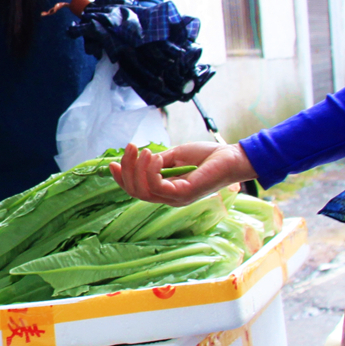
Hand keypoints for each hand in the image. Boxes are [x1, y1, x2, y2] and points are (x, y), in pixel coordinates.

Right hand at [109, 141, 256, 206]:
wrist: (232, 157)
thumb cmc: (208, 156)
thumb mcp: (176, 156)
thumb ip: (158, 161)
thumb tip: (141, 159)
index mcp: (166, 190)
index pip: (137, 191)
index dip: (122, 178)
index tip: (112, 162)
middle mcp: (169, 198)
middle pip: (135, 192)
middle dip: (127, 169)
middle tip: (130, 147)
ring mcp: (176, 198)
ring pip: (142, 191)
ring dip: (137, 168)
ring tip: (143, 150)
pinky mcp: (183, 194)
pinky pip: (156, 186)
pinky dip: (150, 170)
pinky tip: (155, 156)